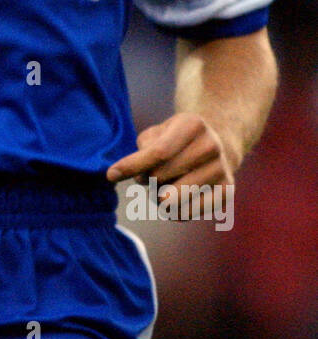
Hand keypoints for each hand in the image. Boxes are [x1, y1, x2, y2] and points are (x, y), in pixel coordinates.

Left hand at [107, 111, 236, 205]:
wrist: (218, 143)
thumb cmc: (176, 140)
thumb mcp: (157, 133)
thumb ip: (143, 150)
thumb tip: (128, 176)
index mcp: (192, 125)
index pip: (158, 152)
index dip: (132, 166)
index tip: (110, 175)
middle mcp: (211, 146)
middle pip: (161, 176)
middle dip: (145, 180)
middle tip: (148, 177)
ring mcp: (221, 169)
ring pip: (172, 199)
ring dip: (157, 198)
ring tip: (161, 189)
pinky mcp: (227, 192)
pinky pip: (188, 213)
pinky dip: (173, 212)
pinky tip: (174, 202)